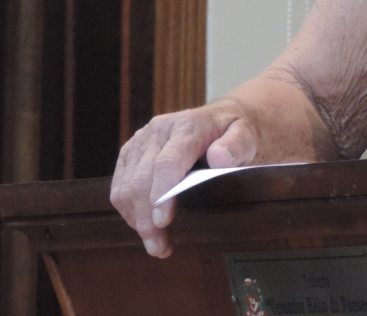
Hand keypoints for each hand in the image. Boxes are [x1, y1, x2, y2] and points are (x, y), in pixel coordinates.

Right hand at [109, 101, 256, 257]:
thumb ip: (238, 145)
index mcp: (188, 125)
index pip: (166, 163)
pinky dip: (128, 211)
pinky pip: (119, 187)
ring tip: (155, 243)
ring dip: (136, 220)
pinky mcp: (130, 152)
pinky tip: (145, 226)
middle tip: (160, 248)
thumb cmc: (235, 132)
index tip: (163, 222)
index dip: (161, 194)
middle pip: (141, 180)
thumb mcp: (248, 134)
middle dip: (146, 219)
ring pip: (125, 187)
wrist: (221, 119)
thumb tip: (220, 159)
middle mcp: (159, 130)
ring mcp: (141, 140)